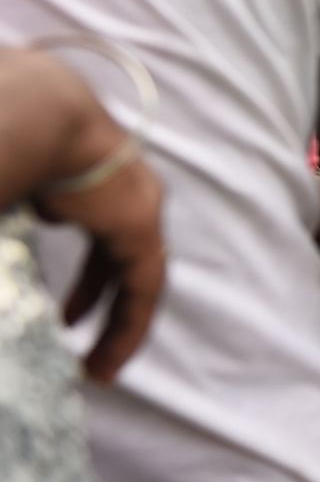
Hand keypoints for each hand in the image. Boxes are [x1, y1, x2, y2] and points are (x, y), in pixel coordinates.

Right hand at [33, 105, 166, 382]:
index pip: (99, 244)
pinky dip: (129, 327)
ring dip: (118, 328)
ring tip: (97, 368)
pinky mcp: (142, 228)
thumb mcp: (8, 192)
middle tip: (78, 337)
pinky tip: (108, 359)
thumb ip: (12, 215)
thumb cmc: (7, 146)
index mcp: (93, 187)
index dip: (86, 285)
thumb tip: (8, 218)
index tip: (64, 316)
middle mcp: (126, 196)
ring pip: (138, 284)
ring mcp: (140, 209)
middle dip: (99, 303)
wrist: (34, 113)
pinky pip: (144, 290)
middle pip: (120, 264)